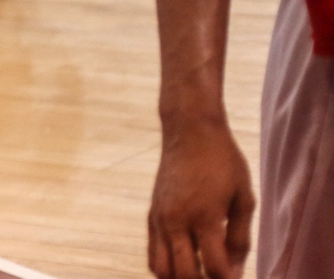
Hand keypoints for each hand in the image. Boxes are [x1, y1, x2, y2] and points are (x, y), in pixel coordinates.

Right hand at [148, 117, 253, 277]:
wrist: (189, 131)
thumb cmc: (224, 162)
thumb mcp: (244, 199)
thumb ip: (240, 238)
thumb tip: (235, 272)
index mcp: (205, 217)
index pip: (215, 268)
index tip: (237, 277)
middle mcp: (177, 221)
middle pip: (184, 275)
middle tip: (217, 276)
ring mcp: (160, 219)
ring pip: (161, 270)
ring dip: (180, 278)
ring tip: (200, 274)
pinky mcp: (151, 215)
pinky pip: (152, 254)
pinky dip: (167, 266)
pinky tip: (186, 261)